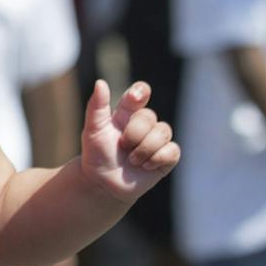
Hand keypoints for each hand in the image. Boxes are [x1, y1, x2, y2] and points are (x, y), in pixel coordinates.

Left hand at [80, 79, 178, 198]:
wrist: (102, 183)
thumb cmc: (96, 154)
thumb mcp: (92, 130)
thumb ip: (96, 107)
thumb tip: (100, 82)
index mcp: (127, 113)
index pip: (140, 93)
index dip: (141, 91)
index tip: (135, 97)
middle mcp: (144, 124)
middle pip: (150, 116)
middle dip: (134, 133)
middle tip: (122, 146)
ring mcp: (156, 140)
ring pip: (164, 131)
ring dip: (145, 148)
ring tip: (132, 160)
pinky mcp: (166, 158)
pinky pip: (173, 150)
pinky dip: (157, 158)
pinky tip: (145, 166)